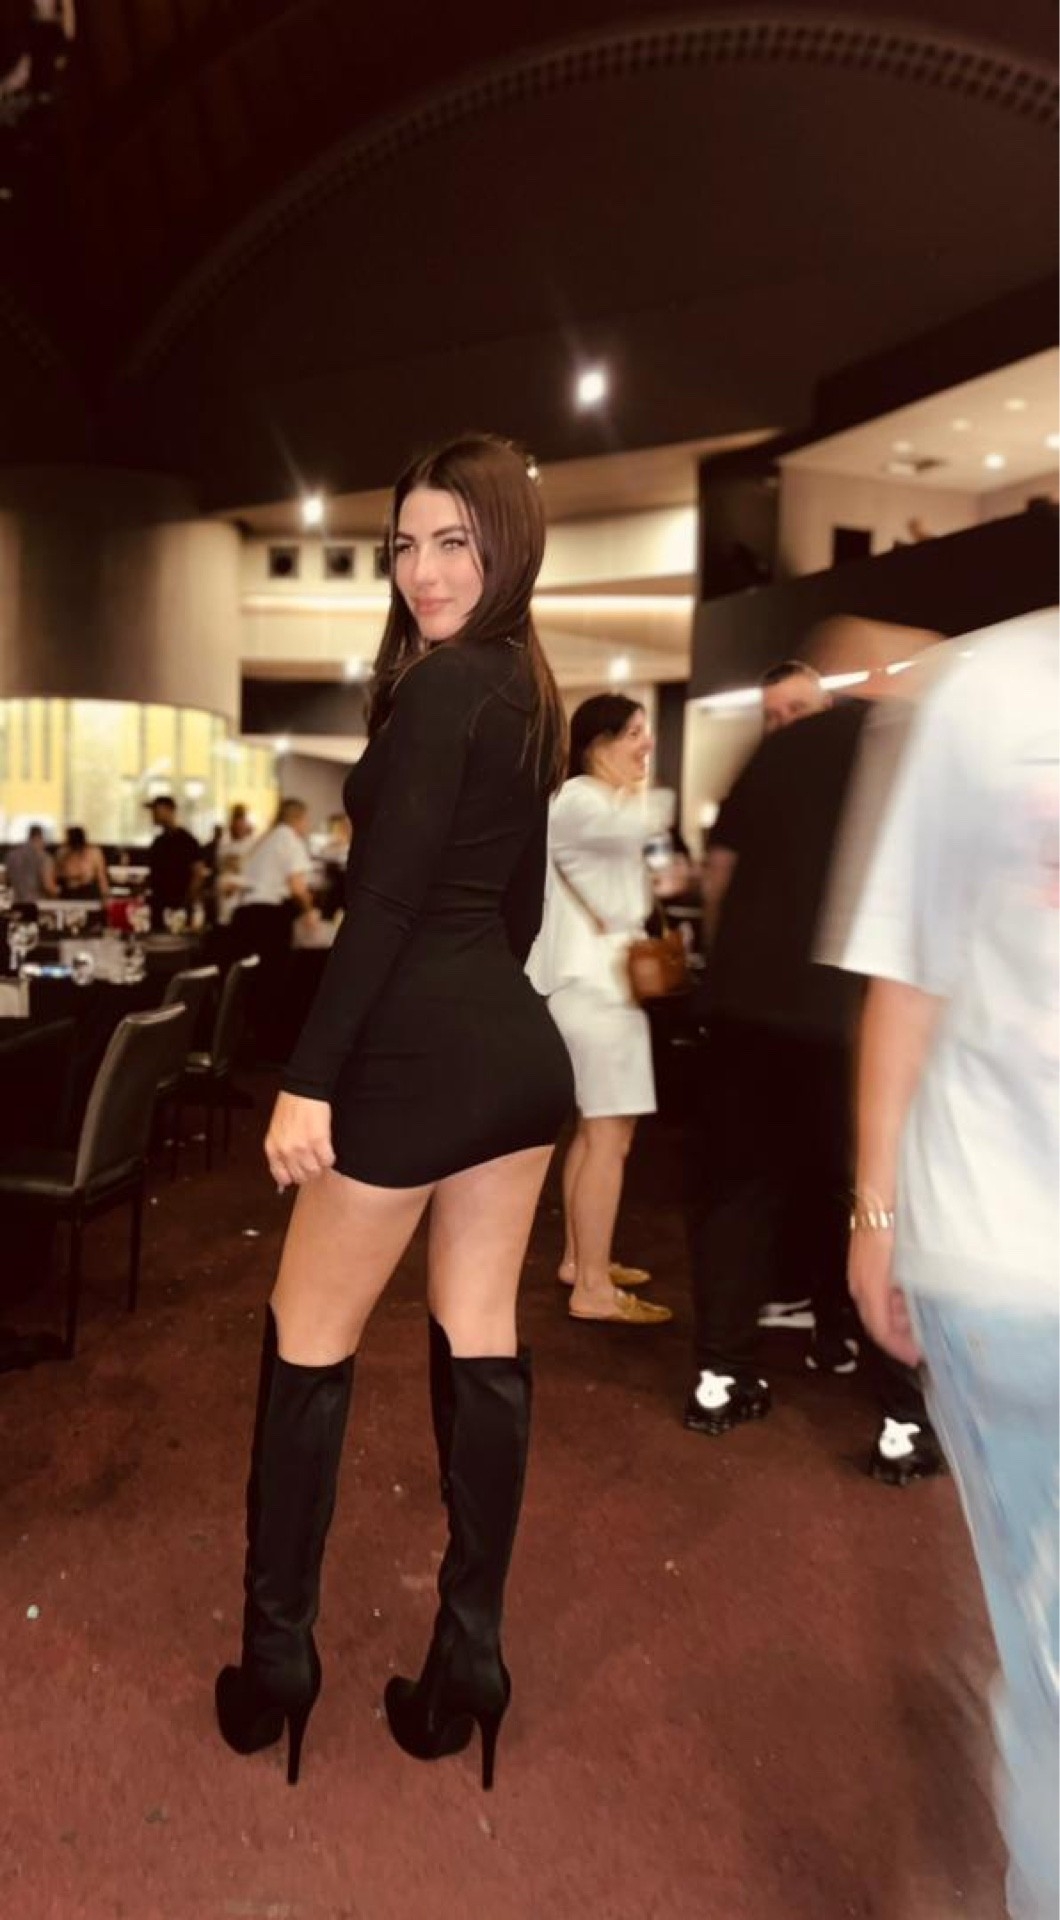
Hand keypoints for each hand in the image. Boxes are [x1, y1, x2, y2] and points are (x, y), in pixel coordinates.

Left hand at [265, 1090, 334, 1189]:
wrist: (303, 1089)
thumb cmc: (290, 1108)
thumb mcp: (276, 1132)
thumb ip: (280, 1152)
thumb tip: (286, 1178)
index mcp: (273, 1149)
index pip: (282, 1177)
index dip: (294, 1177)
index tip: (300, 1171)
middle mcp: (286, 1151)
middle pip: (301, 1177)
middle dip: (309, 1171)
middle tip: (313, 1160)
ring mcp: (302, 1147)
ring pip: (316, 1171)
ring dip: (320, 1165)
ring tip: (320, 1153)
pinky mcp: (319, 1140)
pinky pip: (328, 1160)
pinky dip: (330, 1157)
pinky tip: (327, 1147)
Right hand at [848, 1227, 920, 1366]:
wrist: (880, 1189)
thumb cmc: (891, 1222)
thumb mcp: (905, 1264)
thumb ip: (909, 1297)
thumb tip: (922, 1320)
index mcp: (868, 1288)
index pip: (880, 1331)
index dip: (899, 1349)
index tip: (916, 1358)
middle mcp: (860, 1282)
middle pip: (878, 1321)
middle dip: (902, 1336)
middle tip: (925, 1343)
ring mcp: (862, 1270)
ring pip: (880, 1306)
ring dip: (901, 1318)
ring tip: (925, 1321)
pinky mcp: (868, 1260)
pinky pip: (880, 1289)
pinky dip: (897, 1299)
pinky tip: (915, 1294)